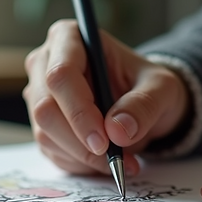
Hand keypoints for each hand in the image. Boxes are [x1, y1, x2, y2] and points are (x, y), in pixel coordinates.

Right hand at [24, 20, 190, 175]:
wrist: (144, 105)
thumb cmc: (150, 86)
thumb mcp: (162, 89)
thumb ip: (144, 105)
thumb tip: (118, 130)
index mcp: (69, 38)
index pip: (60, 75)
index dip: (79, 111)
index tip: (104, 140)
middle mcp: (45, 64)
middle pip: (45, 108)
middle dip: (80, 140)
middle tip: (115, 157)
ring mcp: (39, 96)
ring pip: (45, 134)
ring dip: (83, 156)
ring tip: (121, 159)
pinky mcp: (43, 125)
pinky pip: (51, 151)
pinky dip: (80, 163)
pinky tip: (105, 160)